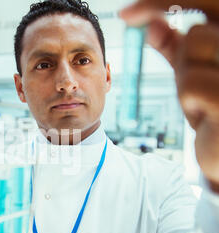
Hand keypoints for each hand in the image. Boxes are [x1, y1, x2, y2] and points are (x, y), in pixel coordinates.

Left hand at [120, 0, 218, 188]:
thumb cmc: (212, 109)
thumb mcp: (193, 72)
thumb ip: (174, 46)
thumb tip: (148, 23)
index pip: (206, 2)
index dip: (163, 3)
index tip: (127, 15)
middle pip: (197, 33)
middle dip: (184, 61)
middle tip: (194, 87)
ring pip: (195, 52)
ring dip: (187, 82)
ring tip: (203, 103)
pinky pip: (193, 84)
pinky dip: (190, 102)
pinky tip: (206, 117)